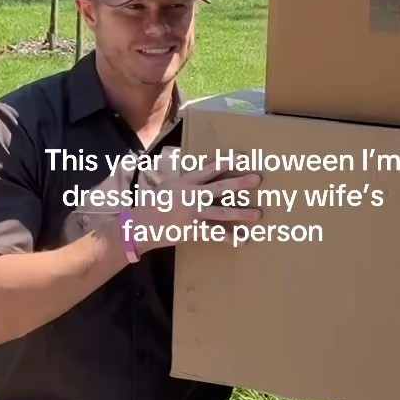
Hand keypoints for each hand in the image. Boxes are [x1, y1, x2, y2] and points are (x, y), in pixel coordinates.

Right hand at [136, 147, 261, 249]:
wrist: (142, 224)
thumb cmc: (154, 204)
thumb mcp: (168, 185)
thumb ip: (186, 180)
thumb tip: (201, 173)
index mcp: (186, 181)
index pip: (210, 168)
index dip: (227, 162)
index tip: (243, 158)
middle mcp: (192, 195)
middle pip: (221, 187)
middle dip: (240, 183)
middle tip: (257, 179)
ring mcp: (194, 213)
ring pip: (223, 212)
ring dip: (242, 213)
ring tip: (258, 214)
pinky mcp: (194, 229)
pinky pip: (216, 234)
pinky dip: (230, 238)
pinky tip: (243, 241)